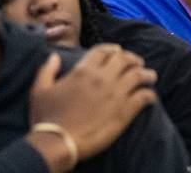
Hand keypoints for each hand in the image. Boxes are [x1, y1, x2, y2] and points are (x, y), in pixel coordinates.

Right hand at [27, 45, 157, 163]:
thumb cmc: (47, 117)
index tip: (118, 51)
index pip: (103, 51)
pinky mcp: (125, 111)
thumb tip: (54, 57)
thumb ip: (46, 70)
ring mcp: (116, 94)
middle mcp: (102, 78)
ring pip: (138, 75)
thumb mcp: (39, 90)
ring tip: (151, 76)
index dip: (112, 49)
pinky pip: (143, 97)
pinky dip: (149, 94)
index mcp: (83, 70)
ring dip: (146, 73)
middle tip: (138, 63)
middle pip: (124, 59)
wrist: (59, 142)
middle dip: (132, 58)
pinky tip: (150, 96)